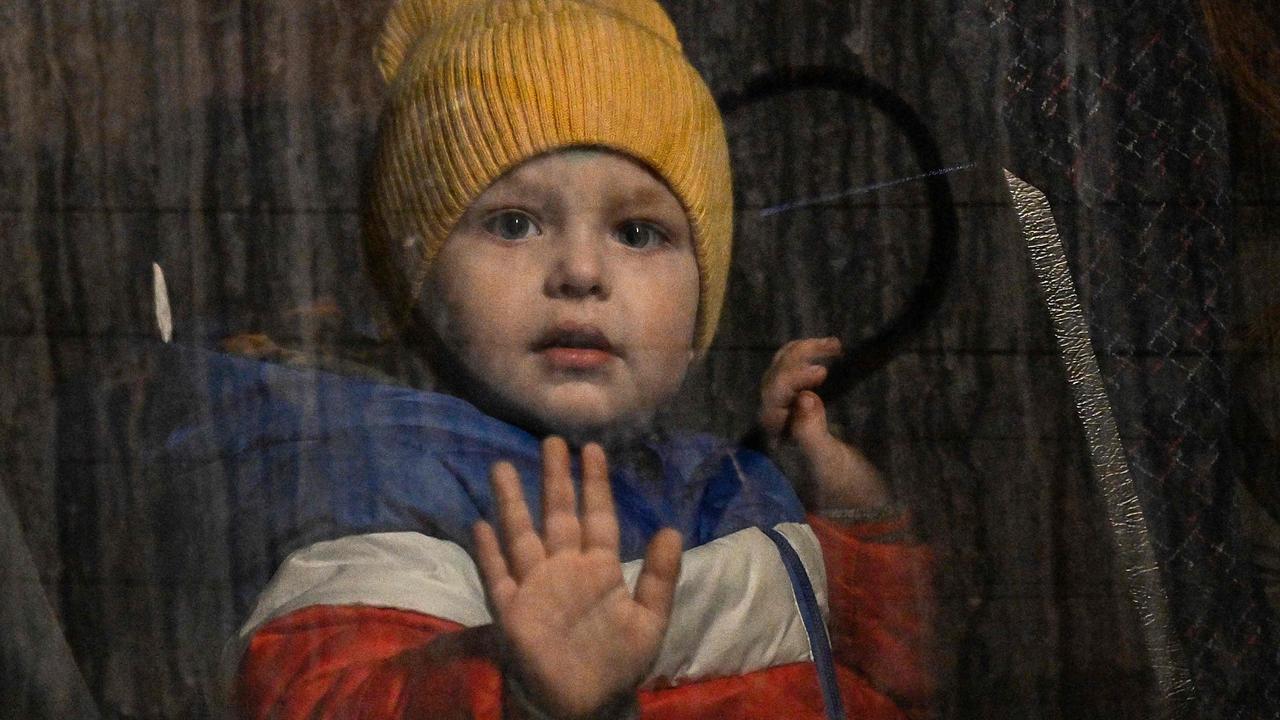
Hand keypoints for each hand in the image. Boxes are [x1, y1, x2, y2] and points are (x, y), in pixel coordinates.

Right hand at [473, 437, 681, 718]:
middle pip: (558, 515)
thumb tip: (672, 528)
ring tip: (503, 466)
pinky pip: (498, 576)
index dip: (594, 484)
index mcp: (600, 569)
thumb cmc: (619, 663)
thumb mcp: (650, 621)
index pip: (597, 517)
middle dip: (555, 479)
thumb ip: (661, 577)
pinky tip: (480, 524)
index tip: (592, 448)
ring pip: (522, 536)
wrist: (589, 704)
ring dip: (513, 503)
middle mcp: (565, 569)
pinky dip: (489, 552)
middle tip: (551, 439)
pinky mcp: (513, 611)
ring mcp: (536, 587)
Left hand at [759, 337, 890, 511]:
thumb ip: (812, 434)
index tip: (823, 371)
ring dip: (803, 355)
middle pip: (774, 379)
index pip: (774, 397)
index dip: (793, 378)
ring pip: (783, 375)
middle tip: (833, 347)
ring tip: (833, 346)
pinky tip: (829, 358)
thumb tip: (803, 397)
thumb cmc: (844, 489)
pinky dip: (809, 363)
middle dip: (798, 358)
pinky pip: (796, 380)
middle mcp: (776, 424)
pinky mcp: (804, 414)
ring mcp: (789, 417)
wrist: (859, 506)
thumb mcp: (829, 465)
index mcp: (775, 437)